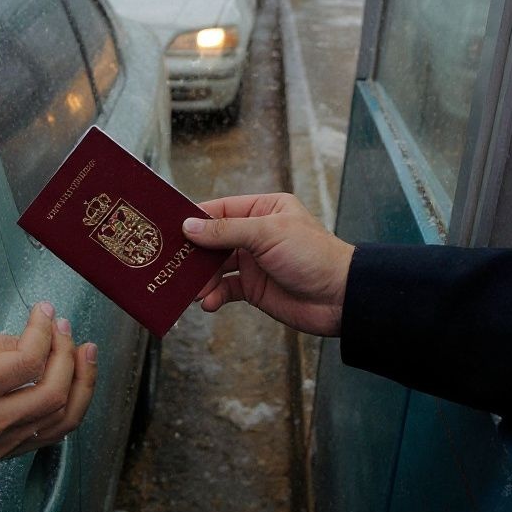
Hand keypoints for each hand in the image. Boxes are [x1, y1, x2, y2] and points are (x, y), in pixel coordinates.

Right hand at [0, 302, 97, 460]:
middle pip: (53, 393)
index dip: (45, 331)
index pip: (28, 361)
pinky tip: (74, 386)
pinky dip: (70, 409)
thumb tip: (37, 336)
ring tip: (85, 355)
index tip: (46, 312)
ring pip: (61, 419)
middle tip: (68, 331)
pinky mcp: (2, 452)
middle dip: (69, 357)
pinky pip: (51, 435)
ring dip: (81, 384)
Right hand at [182, 192, 354, 336]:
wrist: (340, 298)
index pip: (220, 209)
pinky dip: (215, 296)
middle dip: (195, 253)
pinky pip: (226, 289)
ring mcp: (254, 262)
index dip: (196, 218)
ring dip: (203, 278)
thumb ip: (225, 230)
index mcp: (263, 210)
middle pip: (213, 239)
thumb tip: (190, 226)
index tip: (171, 228)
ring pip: (216, 267)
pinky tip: (209, 302)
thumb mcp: (267, 234)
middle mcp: (256, 234)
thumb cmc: (314, 256)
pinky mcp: (254, 288)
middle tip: (174, 262)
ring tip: (194, 289)